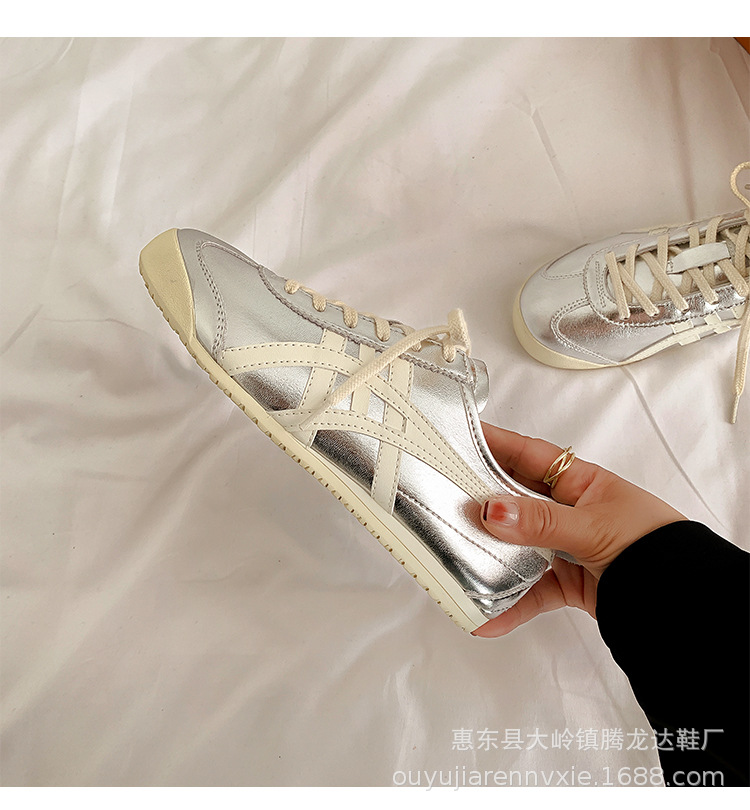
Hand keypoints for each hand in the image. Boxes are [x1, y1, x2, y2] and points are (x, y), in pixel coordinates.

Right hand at [473, 423, 685, 637]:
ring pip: (518, 547)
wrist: (685, 603)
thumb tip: (491, 511)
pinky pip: (532, 591)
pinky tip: (488, 618)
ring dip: (490, 559)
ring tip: (457, 565)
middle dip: (481, 504)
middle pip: (515, 501)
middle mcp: (570, 511)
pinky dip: (511, 605)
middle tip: (443, 501)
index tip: (458, 438)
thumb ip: (541, 521)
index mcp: (580, 482)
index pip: (528, 456)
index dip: (494, 444)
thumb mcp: (592, 526)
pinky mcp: (570, 583)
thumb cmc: (653, 545)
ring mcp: (567, 547)